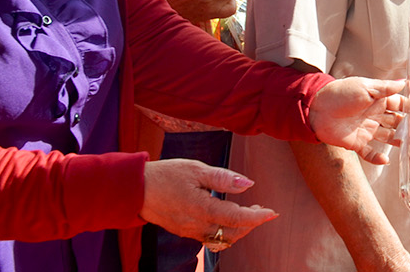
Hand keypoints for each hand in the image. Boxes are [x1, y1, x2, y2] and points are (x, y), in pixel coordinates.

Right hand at [139, 160, 276, 248]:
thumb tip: (248, 184)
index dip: (257, 217)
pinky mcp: (185, 232)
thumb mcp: (196, 170)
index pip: (236, 219)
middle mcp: (196, 226)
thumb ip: (223, 178)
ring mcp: (189, 231)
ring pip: (222, 239)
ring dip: (238, 229)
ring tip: (250, 212)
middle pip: (232, 234)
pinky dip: (225, 231)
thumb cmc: (166, 175)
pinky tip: (229, 217)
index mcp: (201, 209)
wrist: (136, 189)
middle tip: (262, 209)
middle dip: (251, 224)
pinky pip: (210, 238)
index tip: (272, 213)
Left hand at [308, 77, 406, 164]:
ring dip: (398, 141)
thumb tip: (405, 81)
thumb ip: (386, 88)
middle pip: (396, 122)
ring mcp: (366, 130)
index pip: (399, 104)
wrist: (316, 108)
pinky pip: (369, 153)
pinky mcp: (356, 143)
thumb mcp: (366, 87)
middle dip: (408, 126)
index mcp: (378, 100)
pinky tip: (386, 160)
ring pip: (387, 137)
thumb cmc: (341, 93)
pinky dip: (377, 158)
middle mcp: (374, 115)